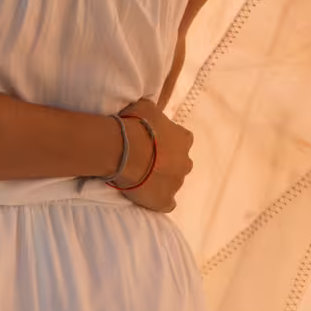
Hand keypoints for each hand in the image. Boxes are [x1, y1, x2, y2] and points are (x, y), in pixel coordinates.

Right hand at [110, 98, 193, 212]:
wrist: (125, 150)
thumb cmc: (135, 125)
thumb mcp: (146, 107)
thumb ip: (155, 113)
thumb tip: (153, 113)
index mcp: (183, 139)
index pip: (182, 139)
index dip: (167, 140)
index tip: (152, 140)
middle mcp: (185, 162)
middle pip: (179, 162)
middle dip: (166, 162)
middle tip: (144, 159)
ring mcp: (177, 183)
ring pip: (172, 182)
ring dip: (159, 179)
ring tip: (137, 176)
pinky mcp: (165, 200)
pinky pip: (165, 203)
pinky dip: (157, 200)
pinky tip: (144, 196)